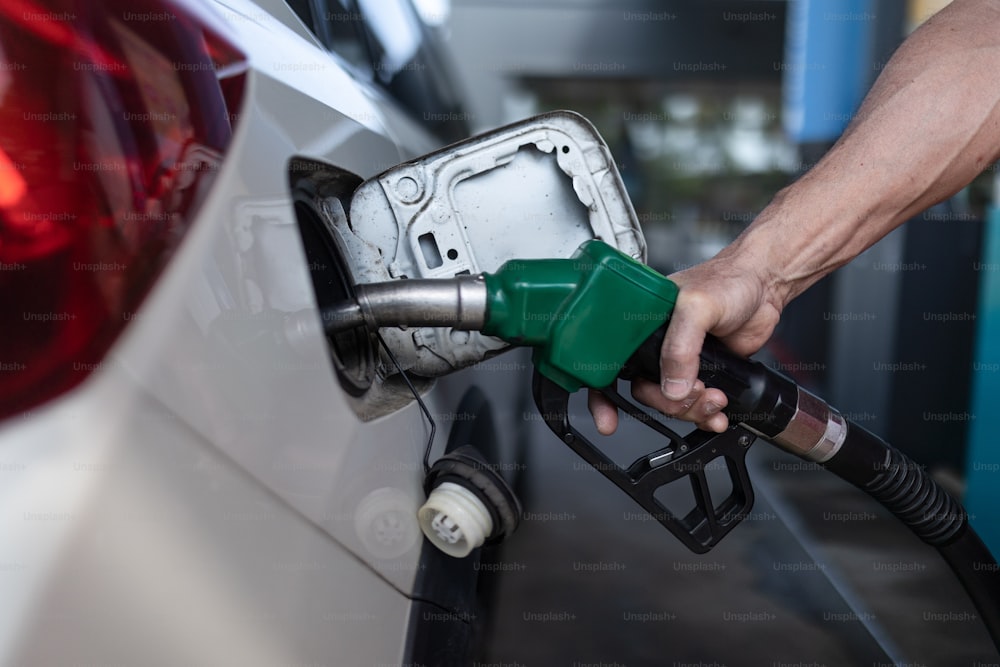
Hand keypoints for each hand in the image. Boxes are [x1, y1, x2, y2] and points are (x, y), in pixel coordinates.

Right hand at [589, 245, 783, 433]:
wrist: (765, 286)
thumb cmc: (728, 280)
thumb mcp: (697, 306)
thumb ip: (680, 347)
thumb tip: (671, 387)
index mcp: (642, 324)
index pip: (611, 362)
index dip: (603, 394)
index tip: (608, 419)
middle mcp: (656, 344)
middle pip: (644, 390)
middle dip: (668, 403)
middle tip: (692, 395)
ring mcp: (679, 361)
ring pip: (670, 402)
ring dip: (691, 409)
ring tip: (715, 399)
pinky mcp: (702, 372)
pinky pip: (694, 404)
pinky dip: (705, 414)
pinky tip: (718, 412)